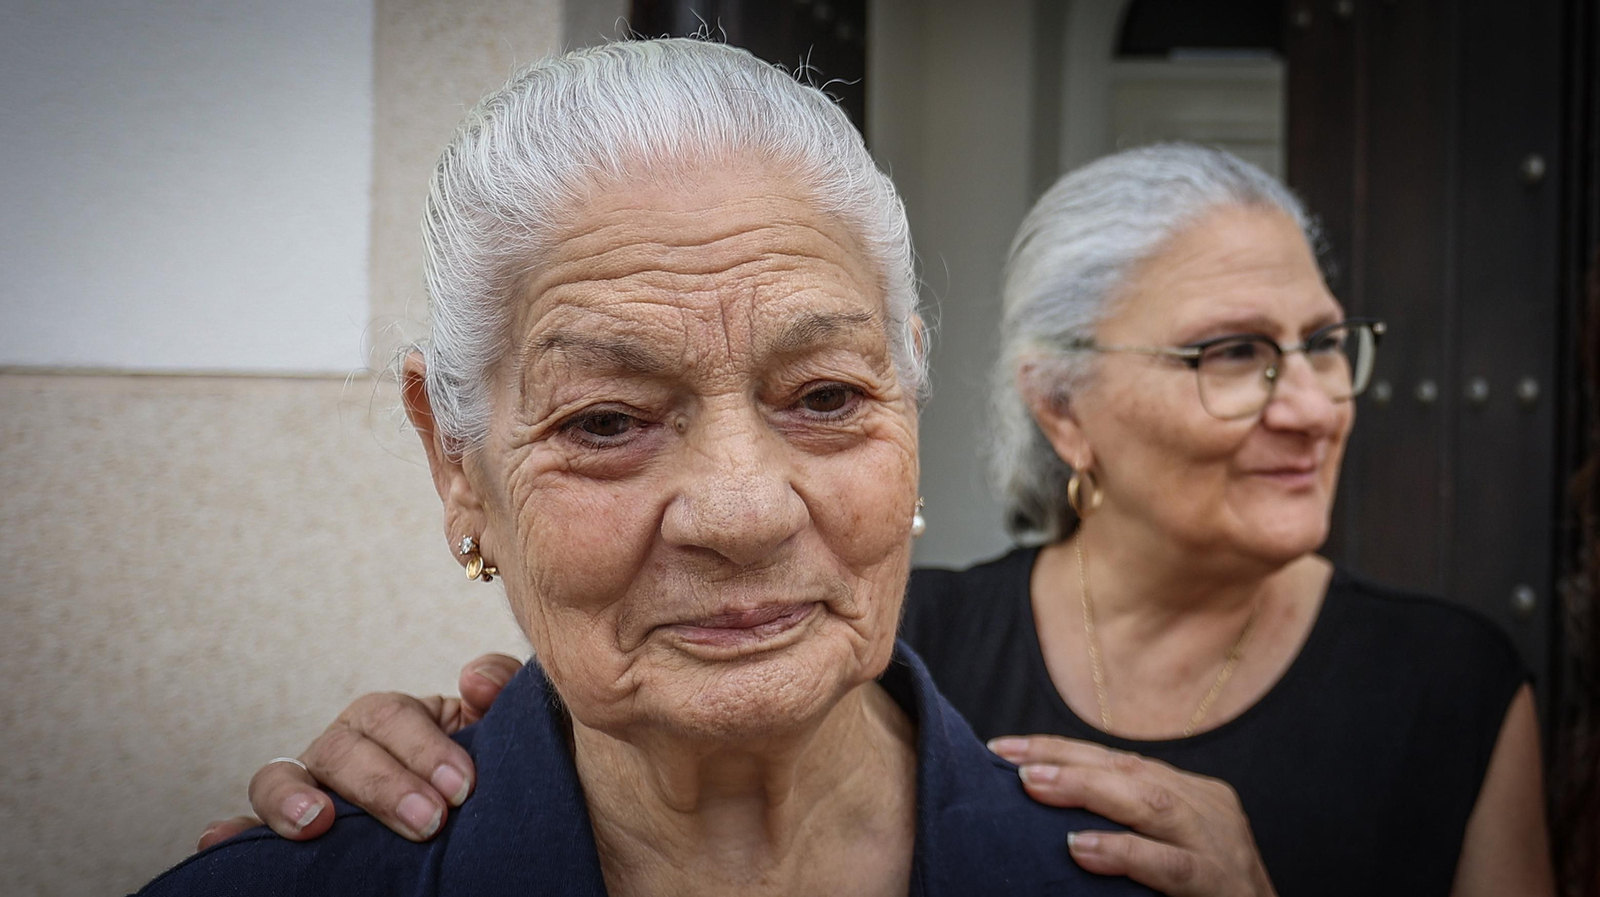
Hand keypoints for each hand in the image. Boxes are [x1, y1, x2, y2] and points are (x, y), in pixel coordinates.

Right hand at [194, 653, 522, 850]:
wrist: (462, 820)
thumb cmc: (477, 768)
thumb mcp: (496, 729)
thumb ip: (499, 692)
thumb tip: (473, 679)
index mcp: (390, 719)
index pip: (391, 715)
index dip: (423, 747)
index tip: (462, 787)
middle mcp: (343, 747)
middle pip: (342, 748)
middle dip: (384, 784)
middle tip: (429, 821)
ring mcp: (310, 788)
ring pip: (282, 777)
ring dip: (292, 799)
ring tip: (317, 823)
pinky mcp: (289, 829)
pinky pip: (249, 827)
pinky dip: (232, 833)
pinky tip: (218, 842)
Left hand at [987, 735, 1276, 896]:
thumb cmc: (1207, 895)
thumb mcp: (1169, 851)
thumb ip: (1127, 828)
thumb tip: (1054, 819)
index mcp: (1191, 795)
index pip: (1117, 761)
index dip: (1060, 750)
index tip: (1004, 748)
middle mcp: (1206, 807)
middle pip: (1128, 771)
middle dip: (1066, 761)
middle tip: (1010, 759)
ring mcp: (1219, 843)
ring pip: (1151, 804)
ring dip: (1087, 790)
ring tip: (1034, 785)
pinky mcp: (1222, 884)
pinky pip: (1171, 865)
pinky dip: (1124, 853)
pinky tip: (1082, 849)